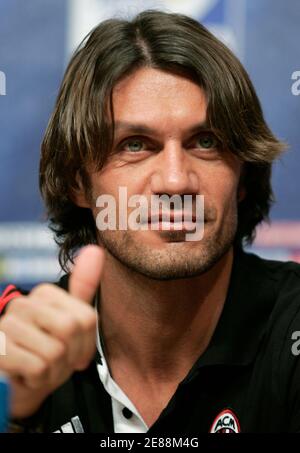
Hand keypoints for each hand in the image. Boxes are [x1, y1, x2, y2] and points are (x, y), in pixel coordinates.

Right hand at [0, 245, 104, 418]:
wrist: (18, 384)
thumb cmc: (47, 352)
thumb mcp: (72, 323)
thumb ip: (84, 288)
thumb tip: (95, 249)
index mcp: (44, 294)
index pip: (86, 317)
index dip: (86, 344)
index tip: (75, 352)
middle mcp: (24, 303)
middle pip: (71, 329)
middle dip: (71, 356)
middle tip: (58, 363)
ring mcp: (8, 325)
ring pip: (55, 351)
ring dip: (55, 372)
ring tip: (42, 369)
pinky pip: (38, 368)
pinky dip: (39, 381)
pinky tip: (28, 376)